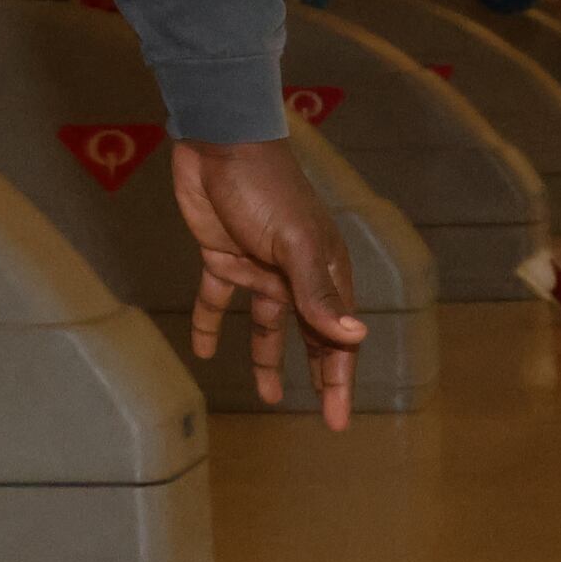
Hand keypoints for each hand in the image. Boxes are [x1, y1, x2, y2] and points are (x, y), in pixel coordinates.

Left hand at [171, 137, 367, 426]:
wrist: (218, 141)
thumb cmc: (265, 188)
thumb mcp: (293, 242)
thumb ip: (316, 292)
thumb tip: (355, 336)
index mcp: (323, 270)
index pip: (337, 336)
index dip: (339, 379)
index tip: (338, 421)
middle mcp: (295, 274)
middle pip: (309, 335)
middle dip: (318, 373)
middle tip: (322, 415)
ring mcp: (258, 266)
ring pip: (267, 324)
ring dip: (268, 357)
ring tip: (267, 396)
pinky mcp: (221, 256)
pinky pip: (217, 300)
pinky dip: (211, 324)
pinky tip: (205, 351)